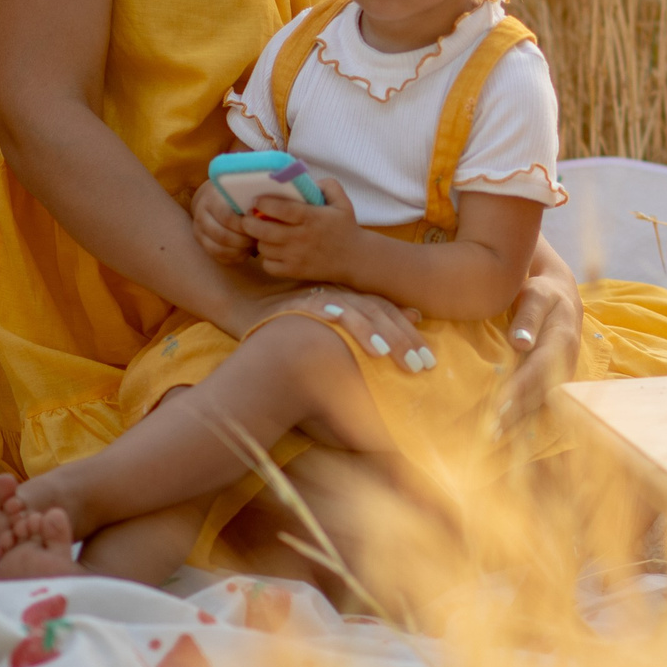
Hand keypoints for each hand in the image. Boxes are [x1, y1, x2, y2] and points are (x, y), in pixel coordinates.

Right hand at [191, 177, 256, 265]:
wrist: (217, 198)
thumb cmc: (238, 194)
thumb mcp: (242, 191)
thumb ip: (251, 201)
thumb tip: (265, 214)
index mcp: (212, 199)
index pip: (227, 217)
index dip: (245, 225)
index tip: (260, 225)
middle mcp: (202, 216)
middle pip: (223, 236)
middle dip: (244, 240)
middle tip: (260, 239)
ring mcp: (200, 232)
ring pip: (220, 249)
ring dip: (240, 250)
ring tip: (254, 244)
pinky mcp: (203, 244)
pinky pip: (219, 257)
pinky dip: (235, 256)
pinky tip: (246, 250)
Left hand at [241, 176, 363, 284]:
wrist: (356, 259)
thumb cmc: (345, 228)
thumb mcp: (342, 201)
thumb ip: (326, 185)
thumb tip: (305, 180)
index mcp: (311, 218)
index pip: (280, 209)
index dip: (263, 203)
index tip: (256, 200)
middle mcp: (301, 238)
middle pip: (263, 230)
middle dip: (250, 222)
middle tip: (249, 217)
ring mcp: (296, 257)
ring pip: (263, 247)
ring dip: (259, 239)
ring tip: (263, 233)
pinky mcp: (294, 272)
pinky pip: (268, 265)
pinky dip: (267, 258)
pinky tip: (273, 251)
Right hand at [251, 285, 426, 371]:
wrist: (238, 309)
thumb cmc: (276, 339)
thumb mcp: (319, 342)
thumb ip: (346, 351)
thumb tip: (377, 370)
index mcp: (342, 302)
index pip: (384, 315)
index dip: (407, 334)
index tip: (427, 359)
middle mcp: (335, 296)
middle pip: (381, 314)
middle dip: (406, 340)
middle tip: (426, 365)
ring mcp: (319, 298)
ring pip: (365, 314)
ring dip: (389, 339)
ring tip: (407, 363)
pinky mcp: (302, 306)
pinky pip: (337, 316)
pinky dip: (358, 332)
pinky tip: (375, 351)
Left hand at [495, 267, 583, 435]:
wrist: (562, 299)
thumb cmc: (543, 294)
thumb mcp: (536, 295)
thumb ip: (528, 316)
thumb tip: (519, 342)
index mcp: (562, 340)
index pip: (540, 368)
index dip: (521, 388)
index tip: (499, 405)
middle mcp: (566, 363)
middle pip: (541, 393)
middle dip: (517, 413)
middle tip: (489, 431)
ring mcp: (562, 376)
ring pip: (542, 403)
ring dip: (519, 422)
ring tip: (492, 436)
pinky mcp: (555, 383)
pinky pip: (540, 403)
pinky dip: (523, 419)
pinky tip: (504, 432)